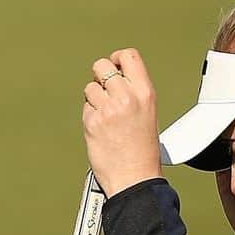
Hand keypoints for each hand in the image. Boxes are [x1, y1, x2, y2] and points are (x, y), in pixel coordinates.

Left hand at [82, 48, 161, 196]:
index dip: (116, 59)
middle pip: (102, 66)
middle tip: (105, 90)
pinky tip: (101, 129)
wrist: (135, 179)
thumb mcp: (148, 114)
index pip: (128, 56)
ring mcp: (108, 109)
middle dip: (100, 76)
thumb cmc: (143, 152)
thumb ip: (133, 92)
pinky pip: (85, 108)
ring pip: (90, 87)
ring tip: (106, 116)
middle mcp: (126, 97)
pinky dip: (90, 116)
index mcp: (145, 93)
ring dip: (94, 99)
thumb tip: (114, 77)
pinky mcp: (92, 121)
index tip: (114, 66)